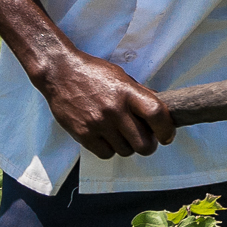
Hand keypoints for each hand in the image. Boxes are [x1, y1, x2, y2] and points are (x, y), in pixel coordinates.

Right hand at [40, 50, 175, 157]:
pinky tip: (107, 137)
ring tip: (121, 134)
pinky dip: (110, 149)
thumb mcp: (121, 76)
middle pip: (143, 143)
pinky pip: (106, 154)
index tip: (167, 135)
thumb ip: (140, 94)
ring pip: (126, 151)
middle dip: (148, 145)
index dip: (166, 129)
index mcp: (127, 92)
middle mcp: (114, 109)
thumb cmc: (93, 73)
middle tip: (145, 139)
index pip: (156, 114)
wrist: (60, 73)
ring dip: (128, 146)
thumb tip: (160, 110)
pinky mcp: (83, 134)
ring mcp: (98, 123)